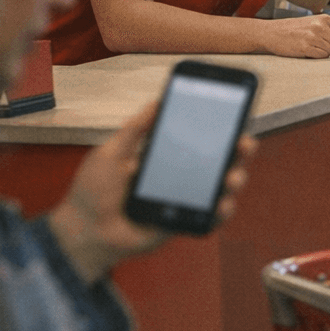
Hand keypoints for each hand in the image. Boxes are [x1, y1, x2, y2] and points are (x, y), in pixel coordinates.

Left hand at [46, 104, 257, 282]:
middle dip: (237, 151)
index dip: (218, 129)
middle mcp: (178, 176)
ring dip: (234, 179)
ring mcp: (182, 199)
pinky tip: (223, 203)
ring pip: (219, 188)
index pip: (197, 139)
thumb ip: (136, 128)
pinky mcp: (182, 222)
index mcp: (163, 156)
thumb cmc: (93, 191)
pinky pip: (209, 217)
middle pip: (216, 161)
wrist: (85, 230)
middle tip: (244, 144)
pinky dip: (222, 210)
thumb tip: (158, 100)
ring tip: (232, 177)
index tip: (234, 117)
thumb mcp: (112, 151)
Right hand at [263, 14, 329, 57]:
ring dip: (326, 52)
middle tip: (325, 45)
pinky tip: (310, 50)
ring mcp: (313, 37)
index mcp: (324, 19)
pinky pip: (321, 56)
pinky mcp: (306, 48)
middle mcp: (320, 27)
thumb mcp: (314, 22)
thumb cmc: (293, 28)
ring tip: (315, 46)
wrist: (272, 32)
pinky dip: (318, 56)